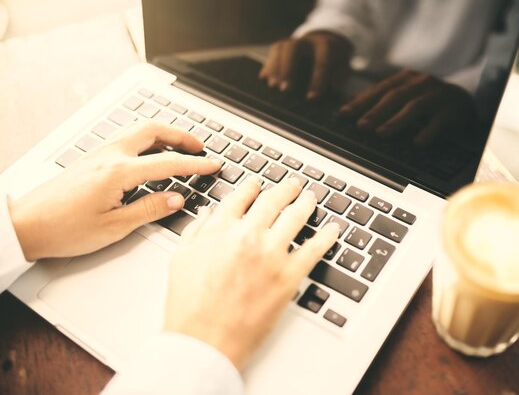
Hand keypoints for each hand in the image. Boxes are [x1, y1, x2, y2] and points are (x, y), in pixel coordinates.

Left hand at [8, 122, 220, 260]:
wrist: (25, 225)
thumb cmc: (63, 228)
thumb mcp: (114, 227)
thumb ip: (150, 209)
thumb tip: (177, 198)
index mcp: (119, 172)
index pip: (168, 163)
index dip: (195, 164)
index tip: (213, 164)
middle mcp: (110, 156)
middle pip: (154, 130)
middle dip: (181, 135)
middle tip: (200, 146)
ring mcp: (99, 154)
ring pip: (139, 130)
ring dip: (164, 134)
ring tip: (180, 146)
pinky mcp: (92, 159)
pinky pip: (127, 138)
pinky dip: (147, 139)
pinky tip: (151, 153)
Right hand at [164, 177, 339, 369]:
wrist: (203, 340)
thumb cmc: (189, 306)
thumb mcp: (181, 259)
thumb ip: (196, 230)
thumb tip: (209, 213)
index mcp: (220, 229)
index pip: (241, 196)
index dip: (253, 186)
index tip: (258, 183)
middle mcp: (247, 236)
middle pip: (273, 201)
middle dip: (285, 189)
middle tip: (292, 185)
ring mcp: (270, 255)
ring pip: (296, 217)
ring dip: (306, 203)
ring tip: (310, 198)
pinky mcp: (288, 277)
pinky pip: (314, 250)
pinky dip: (326, 237)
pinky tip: (333, 230)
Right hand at [259, 31, 352, 99]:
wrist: (326, 42)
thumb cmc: (335, 60)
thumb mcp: (343, 66)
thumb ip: (339, 77)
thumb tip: (332, 89)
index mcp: (326, 45)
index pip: (321, 62)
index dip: (317, 80)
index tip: (311, 98)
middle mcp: (307, 40)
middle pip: (294, 49)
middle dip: (288, 69)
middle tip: (285, 90)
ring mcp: (293, 41)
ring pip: (281, 49)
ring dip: (275, 68)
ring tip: (272, 86)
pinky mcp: (282, 45)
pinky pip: (273, 53)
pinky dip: (269, 65)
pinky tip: (264, 78)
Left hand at [340, 70, 476, 146]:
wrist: (463, 102)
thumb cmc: (427, 101)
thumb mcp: (405, 95)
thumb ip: (382, 99)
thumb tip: (349, 108)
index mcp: (406, 79)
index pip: (380, 89)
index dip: (361, 101)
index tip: (344, 114)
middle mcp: (421, 83)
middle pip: (395, 97)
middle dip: (376, 112)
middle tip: (361, 126)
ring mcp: (437, 95)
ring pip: (414, 107)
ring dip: (396, 121)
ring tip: (381, 133)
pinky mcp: (453, 110)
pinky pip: (439, 122)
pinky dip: (428, 132)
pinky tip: (417, 143)